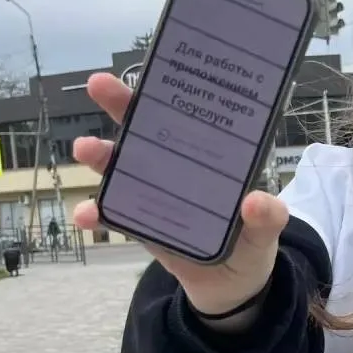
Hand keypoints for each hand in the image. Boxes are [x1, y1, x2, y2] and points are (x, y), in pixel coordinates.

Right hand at [70, 73, 287, 321]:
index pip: (190, 114)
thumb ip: (268, 218)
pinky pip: (114, 214)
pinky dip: (96, 212)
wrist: (232, 286)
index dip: (171, 90)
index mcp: (211, 156)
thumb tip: (255, 202)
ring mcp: (154, 192)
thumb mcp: (267, 231)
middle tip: (99, 84)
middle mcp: (177, 166)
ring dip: (101, 156)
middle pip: (147, 129)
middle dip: (121, 104)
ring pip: (122, 166)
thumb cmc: (252, 244)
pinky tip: (84, 213)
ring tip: (85, 149)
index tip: (155, 66)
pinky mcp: (140, 224)